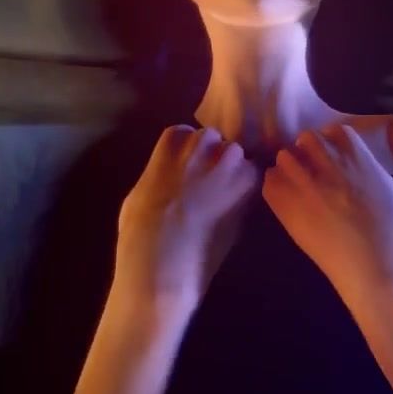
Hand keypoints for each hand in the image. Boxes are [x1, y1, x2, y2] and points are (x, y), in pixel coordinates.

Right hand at [114, 125, 259, 303]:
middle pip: (213, 138)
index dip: (188, 152)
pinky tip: (236, 206)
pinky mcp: (246, 189)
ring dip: (233, 169)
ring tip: (224, 194)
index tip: (186, 169)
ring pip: (237, 154)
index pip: (184, 133)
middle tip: (208, 181)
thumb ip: (160, 175)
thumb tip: (168, 177)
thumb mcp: (139, 193)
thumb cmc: (139, 233)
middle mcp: (200, 147)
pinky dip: (248, 188)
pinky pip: (253, 177)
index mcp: (169, 146)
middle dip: (212, 156)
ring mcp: (226, 165)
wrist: (163, 261)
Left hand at [263, 123, 392, 299]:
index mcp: (359, 159)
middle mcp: (329, 167)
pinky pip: (270, 184)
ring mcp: (306, 187)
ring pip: (284, 157)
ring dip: (290, 166)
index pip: (336, 131)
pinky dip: (275, 186)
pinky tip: (285, 197)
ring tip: (296, 182)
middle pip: (307, 139)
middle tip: (311, 166)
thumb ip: (371, 170)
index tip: (332, 152)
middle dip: (308, 149)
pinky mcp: (289, 210)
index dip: (332, 141)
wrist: (378, 270)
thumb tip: (358, 164)